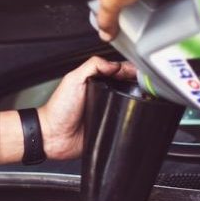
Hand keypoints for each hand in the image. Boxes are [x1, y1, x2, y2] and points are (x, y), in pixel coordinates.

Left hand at [0, 57, 136, 163]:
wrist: (54, 136)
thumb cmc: (59, 109)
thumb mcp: (73, 80)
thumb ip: (92, 66)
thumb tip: (114, 64)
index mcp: (95, 81)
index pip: (117, 71)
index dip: (129, 69)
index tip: (140, 71)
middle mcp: (103, 95)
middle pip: (126, 86)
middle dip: (138, 84)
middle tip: (146, 84)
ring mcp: (107, 111)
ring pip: (129, 103)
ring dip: (137, 101)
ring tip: (145, 97)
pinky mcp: (109, 126)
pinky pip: (124, 122)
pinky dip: (130, 119)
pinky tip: (136, 115)